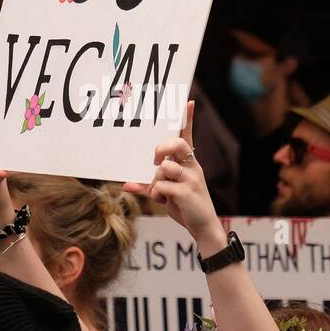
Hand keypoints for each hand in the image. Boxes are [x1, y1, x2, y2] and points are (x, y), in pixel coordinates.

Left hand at [123, 102, 224, 249]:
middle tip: (155, 160)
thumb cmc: (185, 207)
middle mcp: (193, 167)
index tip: (189, 102)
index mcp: (189, 163)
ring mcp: (191, 178)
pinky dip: (157, 194)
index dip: (188, 120)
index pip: (188, 136)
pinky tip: (164, 201)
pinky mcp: (187, 192)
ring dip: (156, 181)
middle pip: (177, 144)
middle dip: (162, 148)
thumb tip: (126, 183)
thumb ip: (149, 186)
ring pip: (164, 167)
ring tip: (161, 193)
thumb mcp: (166, 194)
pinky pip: (162, 185)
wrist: (203, 227)